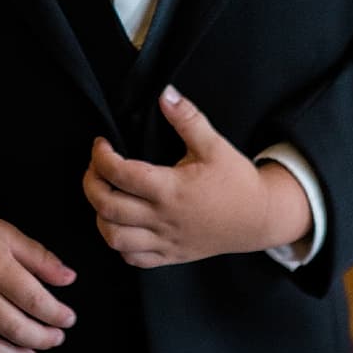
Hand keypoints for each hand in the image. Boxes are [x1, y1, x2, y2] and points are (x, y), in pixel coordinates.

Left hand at [84, 86, 311, 266]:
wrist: (262, 218)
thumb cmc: (237, 182)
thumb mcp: (215, 145)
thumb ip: (188, 118)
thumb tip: (165, 93)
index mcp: (171, 190)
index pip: (119, 174)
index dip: (100, 156)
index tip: (101, 144)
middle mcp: (164, 219)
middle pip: (107, 207)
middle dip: (91, 184)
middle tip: (95, 167)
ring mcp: (166, 241)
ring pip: (114, 238)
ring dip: (100, 216)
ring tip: (106, 196)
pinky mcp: (171, 256)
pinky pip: (133, 259)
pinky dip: (119, 244)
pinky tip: (122, 224)